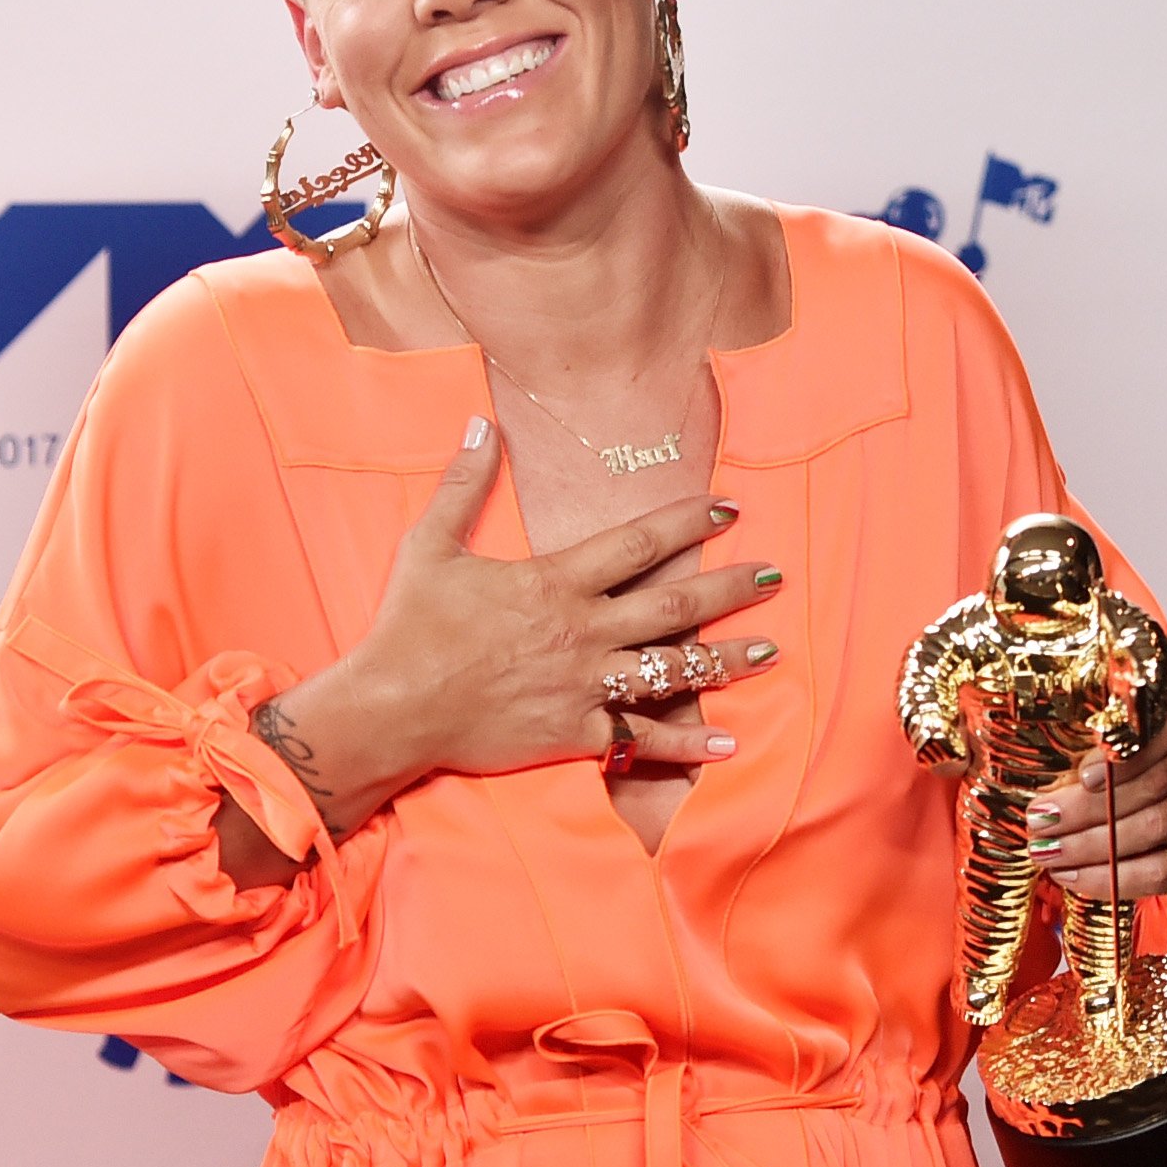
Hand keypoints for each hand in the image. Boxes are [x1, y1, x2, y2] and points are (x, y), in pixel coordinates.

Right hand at [265, 417, 782, 826]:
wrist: (392, 708)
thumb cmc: (410, 627)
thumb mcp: (430, 545)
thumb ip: (463, 484)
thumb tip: (479, 424)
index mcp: (555, 582)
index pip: (639, 543)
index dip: (689, 523)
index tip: (729, 509)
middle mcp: (582, 631)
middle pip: (674, 605)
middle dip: (730, 588)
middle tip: (774, 576)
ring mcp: (583, 684)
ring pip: (672, 670)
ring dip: (727, 661)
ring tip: (772, 650)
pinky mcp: (575, 732)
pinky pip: (642, 739)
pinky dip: (686, 742)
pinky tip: (728, 741)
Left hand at [1026, 708, 1166, 902]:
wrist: (1081, 801)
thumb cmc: (1058, 759)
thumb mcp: (1038, 734)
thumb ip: (1010, 730)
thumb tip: (960, 752)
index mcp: (1153, 723)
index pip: (1153, 733)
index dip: (1123, 757)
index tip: (1083, 775)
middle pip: (1152, 785)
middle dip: (1089, 809)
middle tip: (1038, 821)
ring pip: (1156, 827)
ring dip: (1094, 845)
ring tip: (1045, 851)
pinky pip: (1161, 873)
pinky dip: (1114, 879)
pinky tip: (1070, 876)